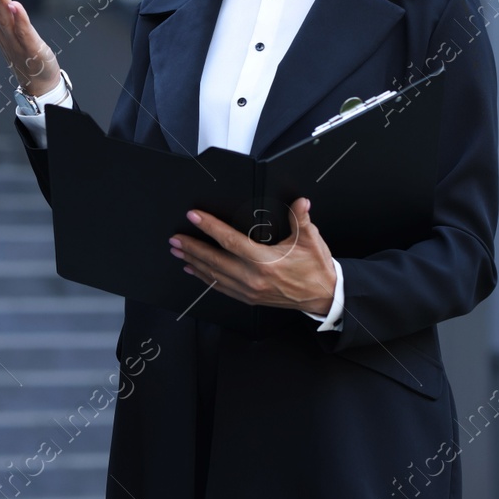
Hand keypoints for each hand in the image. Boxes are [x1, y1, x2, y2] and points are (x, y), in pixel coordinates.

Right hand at [0, 0, 60, 96]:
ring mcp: (15, 42)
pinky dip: (19, 18)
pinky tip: (15, 5)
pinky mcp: (30, 48)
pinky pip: (23, 32)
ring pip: (4, 18)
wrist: (38, 82)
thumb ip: (3, 6)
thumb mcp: (11, 26)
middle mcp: (2, 33)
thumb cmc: (24, 51)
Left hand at [169, 197, 337, 315]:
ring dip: (193, 261)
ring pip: (213, 275)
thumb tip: (300, 202)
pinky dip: (204, 277)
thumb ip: (302, 218)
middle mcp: (253, 278)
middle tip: (175, 238)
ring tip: (178, 251)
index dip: (210, 227)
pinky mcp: (249, 297)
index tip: (195, 217)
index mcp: (265, 262)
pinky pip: (220, 287)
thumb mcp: (311, 240)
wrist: (323, 296)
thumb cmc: (316, 269)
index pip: (229, 241)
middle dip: (192, 247)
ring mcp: (249, 290)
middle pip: (214, 260)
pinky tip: (194, 270)